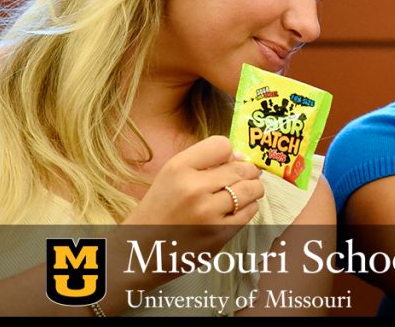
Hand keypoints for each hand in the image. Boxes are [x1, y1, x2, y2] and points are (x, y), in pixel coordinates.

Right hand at [120, 135, 263, 254]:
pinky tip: (237, 208)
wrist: (142, 249)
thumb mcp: (171, 176)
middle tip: (245, 175)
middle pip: (241, 168)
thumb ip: (202, 162)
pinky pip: (249, 212)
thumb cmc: (159, 209)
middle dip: (248, 170)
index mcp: (178, 168)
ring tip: (245, 191)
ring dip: (253, 188)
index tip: (227, 161)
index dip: (229, 152)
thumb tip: (240, 157)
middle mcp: (194, 188)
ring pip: (250, 190)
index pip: (222, 145)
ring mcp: (208, 213)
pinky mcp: (219, 234)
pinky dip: (248, 207)